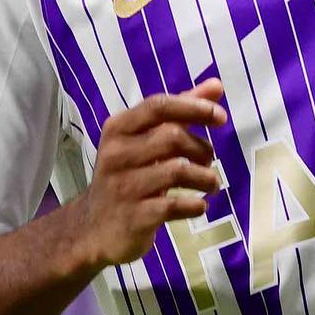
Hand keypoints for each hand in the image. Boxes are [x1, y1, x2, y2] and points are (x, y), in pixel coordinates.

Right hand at [77, 78, 227, 267]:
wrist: (94, 229)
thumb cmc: (127, 176)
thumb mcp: (146, 140)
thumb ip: (180, 112)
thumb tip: (217, 85)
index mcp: (118, 129)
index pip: (158, 105)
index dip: (193, 106)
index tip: (221, 116)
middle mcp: (117, 154)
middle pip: (172, 137)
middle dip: (201, 148)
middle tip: (208, 160)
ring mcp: (123, 187)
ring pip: (178, 170)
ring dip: (205, 177)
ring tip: (210, 183)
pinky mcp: (134, 217)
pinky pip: (174, 205)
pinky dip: (195, 205)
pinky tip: (199, 206)